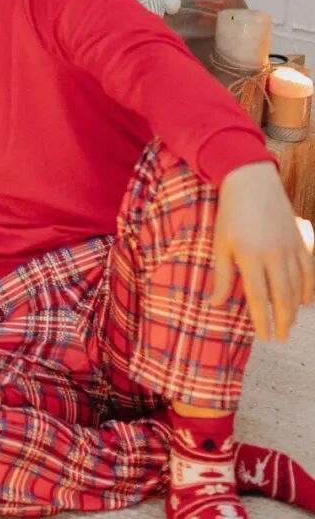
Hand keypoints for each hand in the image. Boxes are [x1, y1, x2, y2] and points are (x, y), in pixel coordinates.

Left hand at [212, 161, 314, 340]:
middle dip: (282, 320)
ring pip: (298, 286)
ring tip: (289, 324)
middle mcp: (273, 254)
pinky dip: (308, 288)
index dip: (262, 319)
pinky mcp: (301, 239)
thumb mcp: (220, 244)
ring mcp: (290, 246)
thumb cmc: (231, 214)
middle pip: (282, 296)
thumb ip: (222, 276)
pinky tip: (304, 301)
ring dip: (295, 308)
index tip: (264, 337)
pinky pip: (309, 270)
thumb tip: (214, 304)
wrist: (252, 182)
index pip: (258, 297)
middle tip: (280, 337)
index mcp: (250, 256)